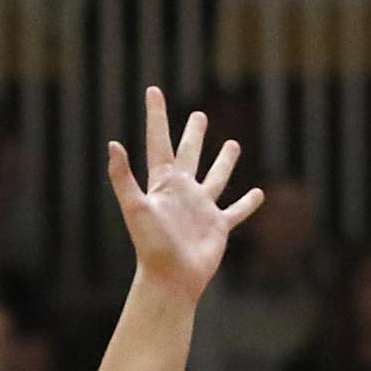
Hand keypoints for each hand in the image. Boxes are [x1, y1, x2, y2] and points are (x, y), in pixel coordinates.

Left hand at [107, 86, 263, 303]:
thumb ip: (123, 177)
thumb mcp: (135, 208)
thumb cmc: (151, 246)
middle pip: (190, 154)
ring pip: (216, 178)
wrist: (169, 279)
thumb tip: (112, 144)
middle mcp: (182, 192)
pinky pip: (236, 211)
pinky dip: (247, 203)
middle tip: (199, 114)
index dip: (156, 116)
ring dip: (224, 162)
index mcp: (163, 184)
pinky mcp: (217, 227)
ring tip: (233, 144)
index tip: (152, 90)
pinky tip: (258, 194)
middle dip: (194, 134)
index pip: (160, 142)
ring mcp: (200, 209)